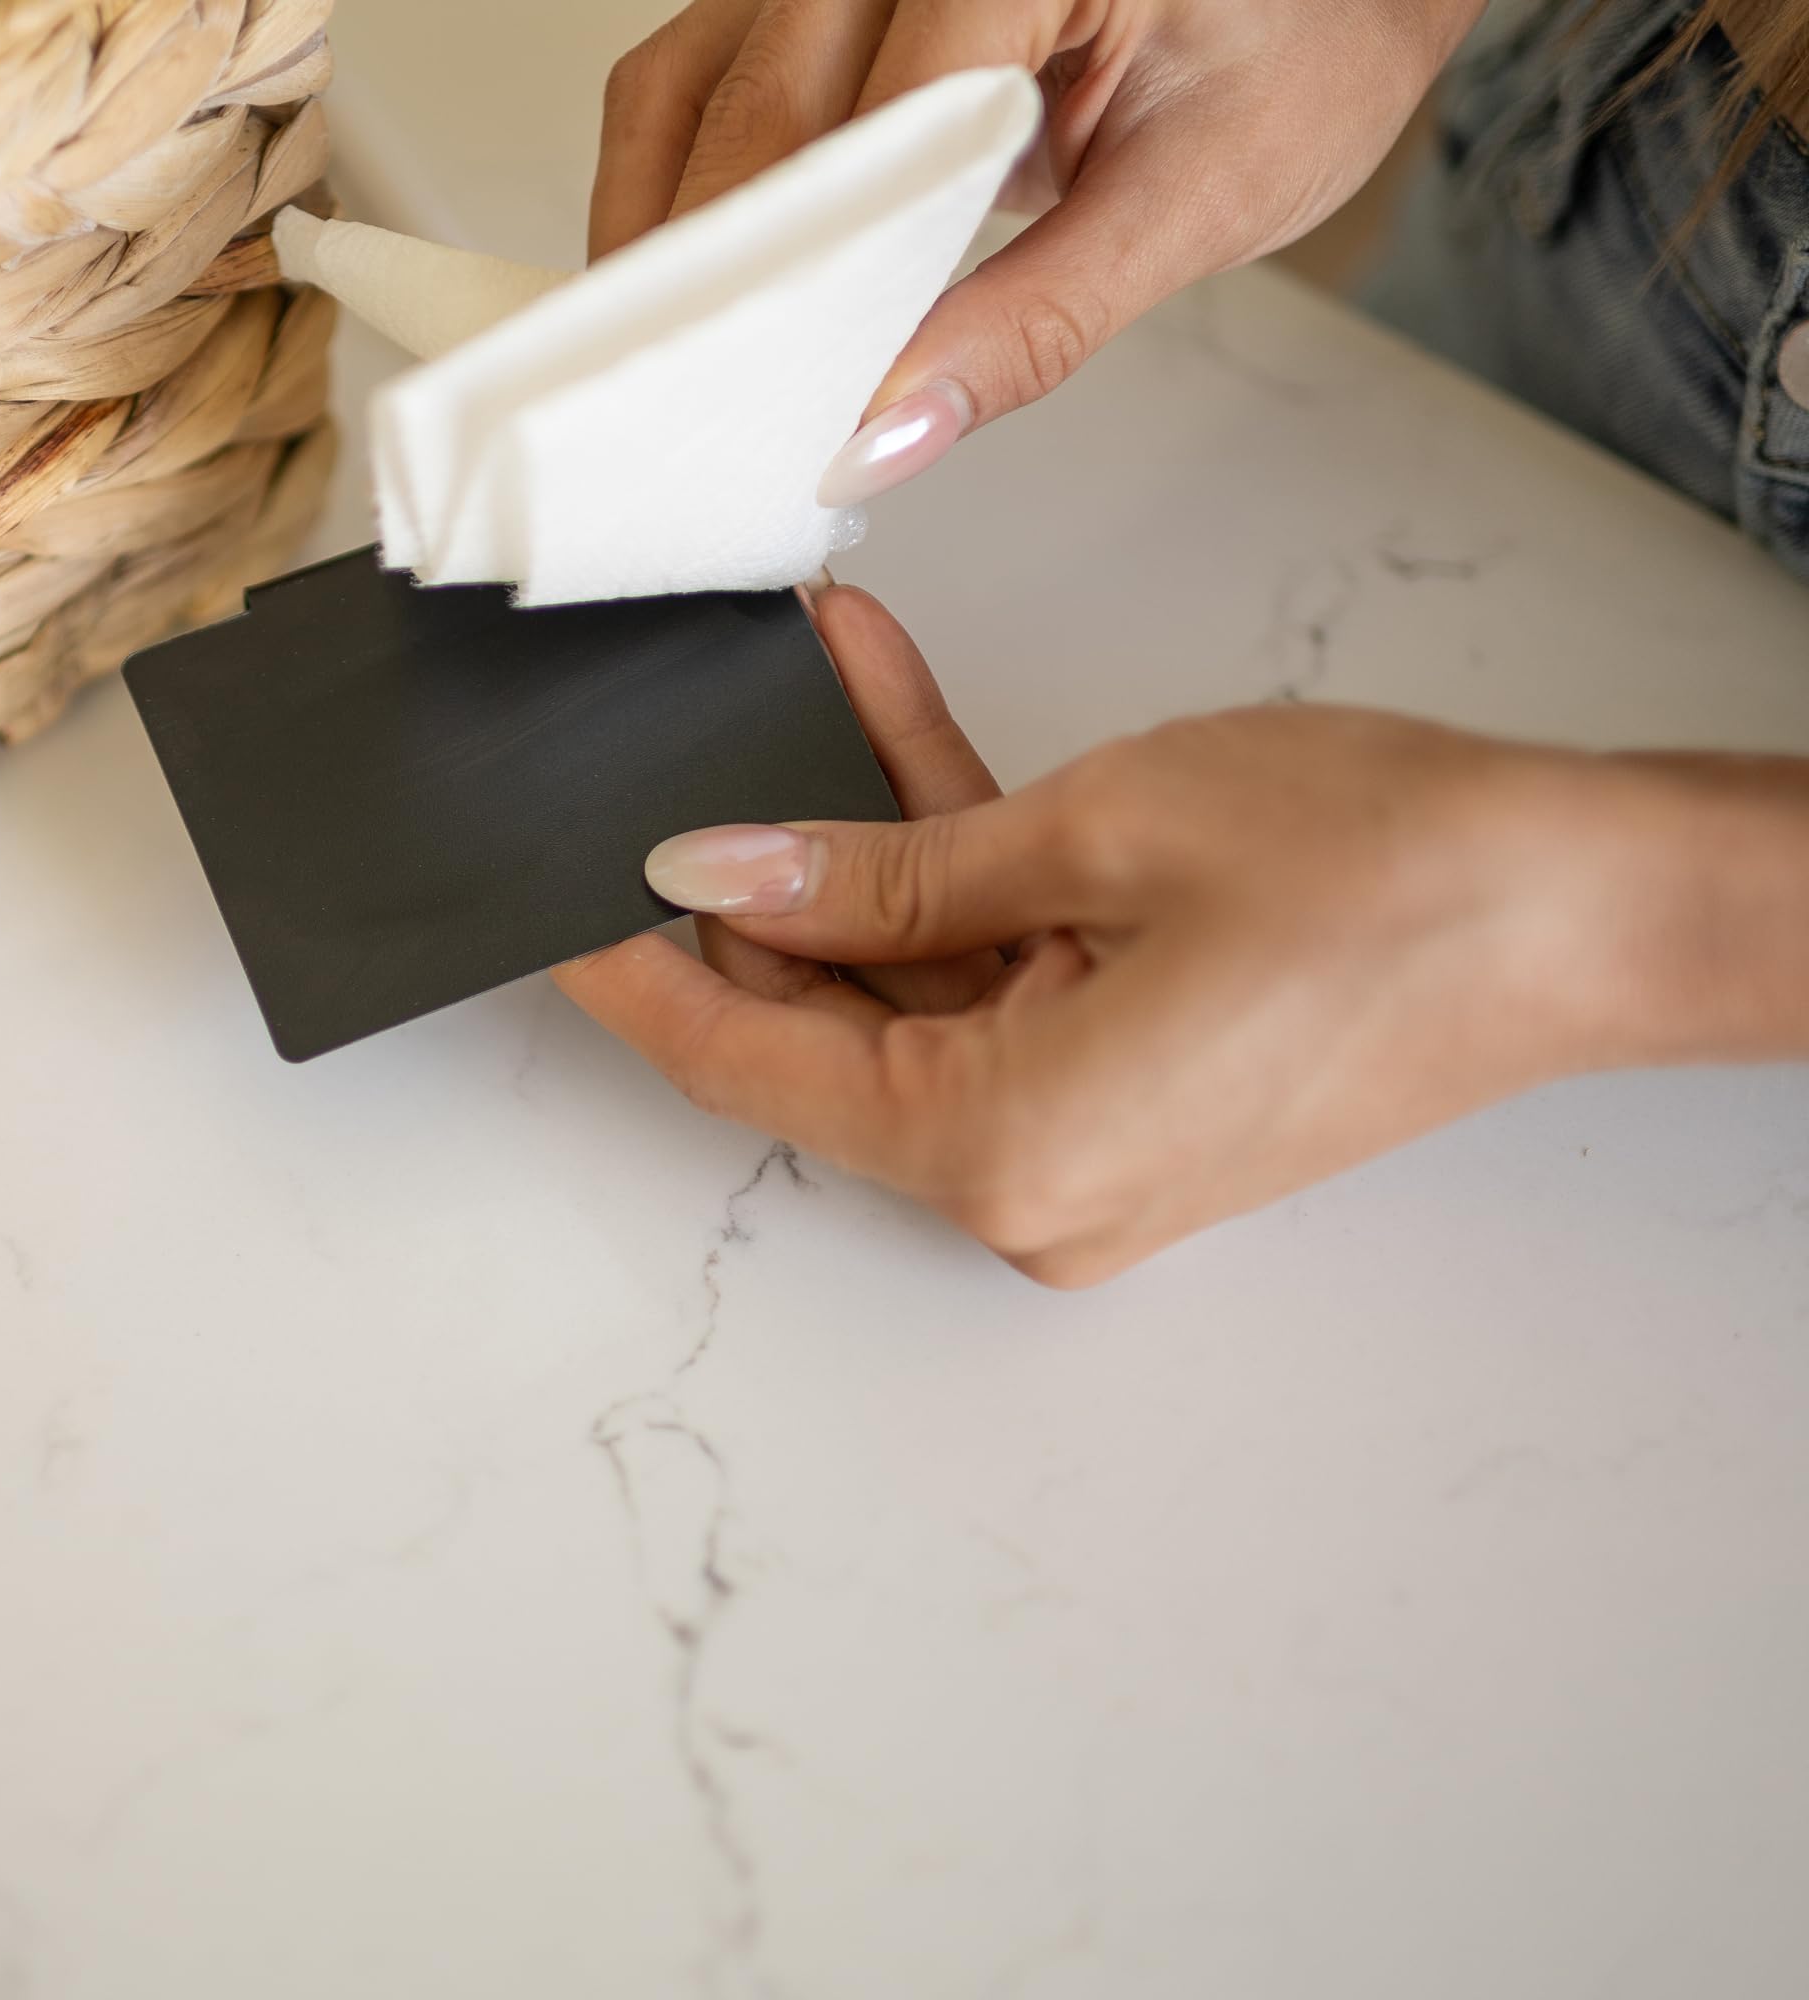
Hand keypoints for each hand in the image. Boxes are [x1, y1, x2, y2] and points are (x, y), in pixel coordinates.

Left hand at [555, 591, 1808, 1286]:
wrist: (1579, 901)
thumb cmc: (1381, 874)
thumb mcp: (1085, 836)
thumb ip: (876, 874)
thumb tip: (719, 877)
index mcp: (1004, 1152)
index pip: (746, 1071)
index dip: (634, 979)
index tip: (548, 903)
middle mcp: (1031, 1186)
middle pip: (818, 1038)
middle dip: (742, 895)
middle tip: (663, 767)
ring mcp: (1081, 1144)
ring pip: (906, 993)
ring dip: (854, 855)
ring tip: (797, 692)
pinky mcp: (1126, 1086)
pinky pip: (994, 981)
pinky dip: (950, 874)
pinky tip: (898, 725)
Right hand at [591, 0, 1483, 499]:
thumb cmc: (1299, 46)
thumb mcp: (1193, 200)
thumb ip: (1037, 323)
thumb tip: (891, 430)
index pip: (872, 123)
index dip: (815, 282)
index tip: (786, 408)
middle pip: (755, 104)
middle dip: (728, 277)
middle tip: (719, 420)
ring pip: (690, 82)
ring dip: (674, 231)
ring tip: (685, 362)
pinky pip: (703, 71)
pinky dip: (688, 181)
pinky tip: (702, 281)